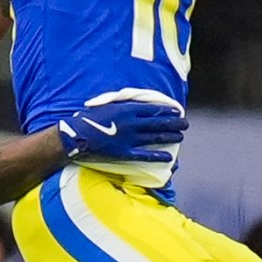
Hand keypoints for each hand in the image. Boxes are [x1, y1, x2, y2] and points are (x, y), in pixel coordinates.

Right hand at [58, 91, 185, 164]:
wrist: (76, 136)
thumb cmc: (89, 118)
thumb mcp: (108, 105)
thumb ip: (124, 105)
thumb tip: (140, 105)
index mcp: (127, 110)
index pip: (153, 110)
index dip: (167, 111)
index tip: (177, 111)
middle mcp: (131, 124)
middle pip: (158, 123)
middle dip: (174, 124)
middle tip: (186, 124)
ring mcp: (129, 139)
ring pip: (154, 138)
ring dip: (169, 137)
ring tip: (180, 137)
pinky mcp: (124, 153)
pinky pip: (144, 155)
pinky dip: (157, 156)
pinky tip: (168, 157)